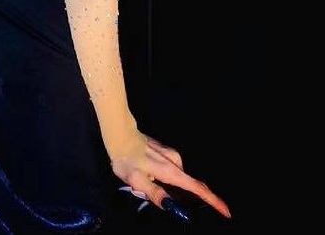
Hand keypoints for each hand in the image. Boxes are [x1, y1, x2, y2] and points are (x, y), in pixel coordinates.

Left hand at [111, 133, 231, 221]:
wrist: (119, 135)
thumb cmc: (127, 159)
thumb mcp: (137, 180)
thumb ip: (155, 194)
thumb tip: (172, 206)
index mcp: (171, 171)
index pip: (198, 188)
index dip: (213, 201)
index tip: (226, 211)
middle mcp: (175, 162)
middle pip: (190, 185)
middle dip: (183, 197)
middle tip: (158, 194)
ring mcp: (171, 156)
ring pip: (178, 179)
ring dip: (168, 186)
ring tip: (145, 183)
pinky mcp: (166, 152)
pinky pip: (172, 171)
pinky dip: (165, 178)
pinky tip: (148, 174)